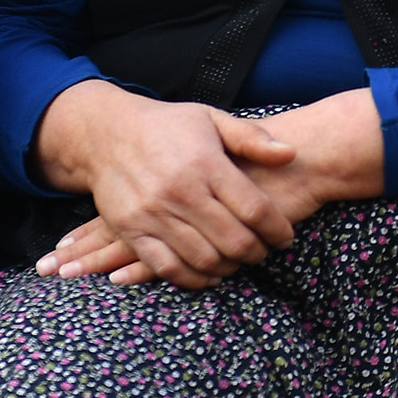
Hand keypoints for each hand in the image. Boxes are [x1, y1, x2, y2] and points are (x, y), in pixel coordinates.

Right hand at [33, 81, 300, 288]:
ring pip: (205, 259)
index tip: (285, 237)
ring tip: (238, 261)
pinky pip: (167, 267)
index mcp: (205, 163)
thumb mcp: (211, 119)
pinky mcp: (132, 230)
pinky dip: (193, 279)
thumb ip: (252, 138)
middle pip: (233, 240)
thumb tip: (290, 153)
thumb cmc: (167, 125)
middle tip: (264, 251)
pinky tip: (208, 274)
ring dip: (230, 267)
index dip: (277, 229)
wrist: (107, 132)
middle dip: (257, 252)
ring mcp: (154, 214)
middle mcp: (181, 191)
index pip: (254, 209)